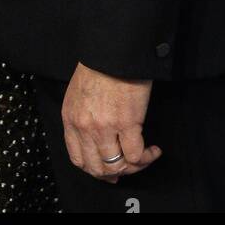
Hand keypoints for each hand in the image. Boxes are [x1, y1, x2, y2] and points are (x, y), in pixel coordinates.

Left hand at [61, 62, 161, 181]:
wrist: (114, 51)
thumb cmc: (99, 66)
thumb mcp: (79, 94)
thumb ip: (83, 119)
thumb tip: (99, 144)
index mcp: (71, 119)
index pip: (78, 159)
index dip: (95, 170)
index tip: (108, 172)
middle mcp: (85, 127)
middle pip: (97, 168)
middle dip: (115, 172)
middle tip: (128, 167)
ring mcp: (105, 127)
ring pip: (118, 165)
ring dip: (134, 166)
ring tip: (144, 155)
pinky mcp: (127, 123)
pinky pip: (136, 155)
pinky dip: (147, 157)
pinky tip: (153, 149)